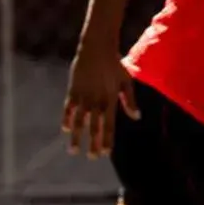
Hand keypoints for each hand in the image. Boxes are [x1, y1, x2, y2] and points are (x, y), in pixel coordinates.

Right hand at [62, 43, 139, 158]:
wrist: (97, 46)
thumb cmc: (114, 64)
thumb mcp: (125, 81)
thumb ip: (129, 100)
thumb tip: (137, 117)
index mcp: (110, 100)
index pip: (109, 125)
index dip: (107, 140)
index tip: (105, 152)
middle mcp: (96, 101)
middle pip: (94, 127)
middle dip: (93, 144)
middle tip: (92, 158)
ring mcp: (84, 97)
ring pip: (79, 122)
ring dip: (76, 137)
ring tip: (73, 151)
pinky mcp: (73, 91)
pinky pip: (68, 109)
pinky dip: (66, 120)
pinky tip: (66, 130)